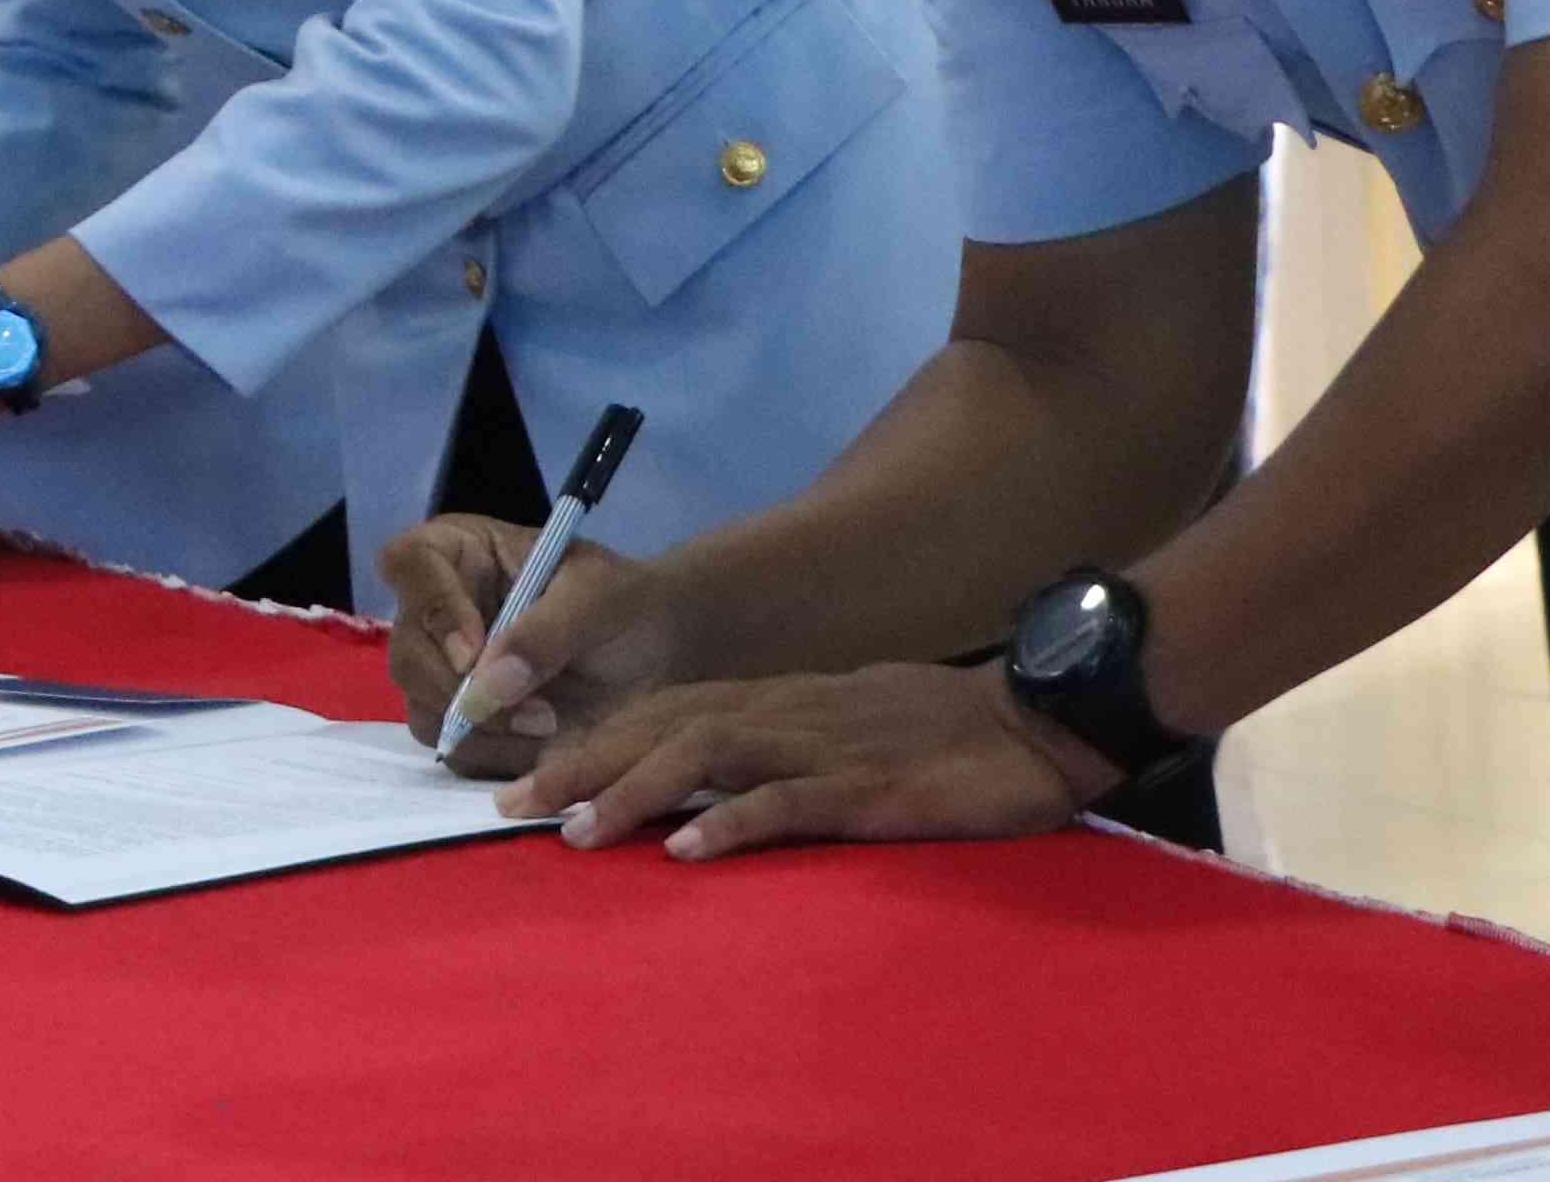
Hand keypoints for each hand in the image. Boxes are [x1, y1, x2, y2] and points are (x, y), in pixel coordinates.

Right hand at [375, 511, 685, 775]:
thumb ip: (546, 631)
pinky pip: (454, 750)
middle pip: (407, 650)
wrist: (657, 654)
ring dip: (483, 731)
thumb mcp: (599, 597)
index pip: (409, 564)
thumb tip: (488, 683)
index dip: (432, 610)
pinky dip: (496, 756)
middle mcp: (440, 609)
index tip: (475, 654)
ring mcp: (446, 669)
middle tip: (536, 713)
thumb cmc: (625, 603)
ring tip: (550, 728)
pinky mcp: (467, 720)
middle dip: (463, 692)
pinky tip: (542, 748)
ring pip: (423, 707)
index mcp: (461, 552)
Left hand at [497, 660, 1105, 860]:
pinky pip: (788, 802)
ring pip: (706, 755)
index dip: (590, 739)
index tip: (526, 775)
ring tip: (578, 831)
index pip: (662, 711)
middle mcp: (783, 713)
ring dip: (635, 791)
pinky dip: (733, 822)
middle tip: (511, 805)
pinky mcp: (867, 787)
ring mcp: (822, 747)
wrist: (1037, 720)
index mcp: (774, 701)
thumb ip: (777, 750)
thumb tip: (706, 789)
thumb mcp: (841, 732)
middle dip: (582, 763)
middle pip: (661, 726)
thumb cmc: (938, 732)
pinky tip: (688, 849)